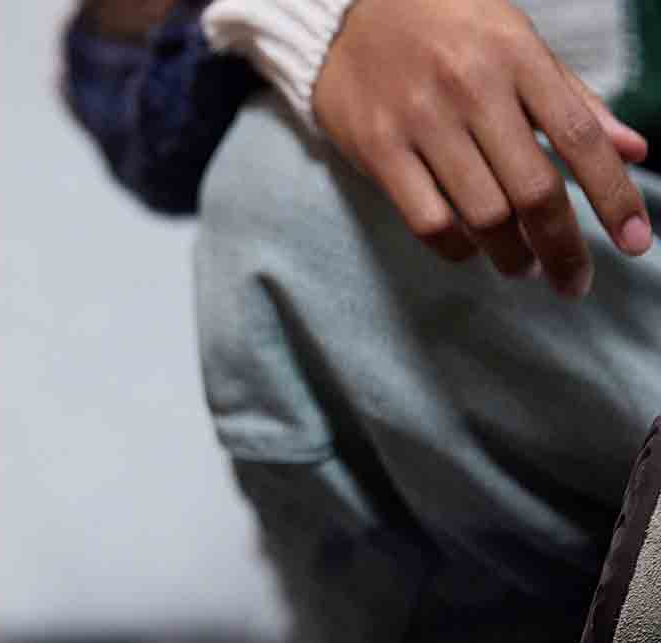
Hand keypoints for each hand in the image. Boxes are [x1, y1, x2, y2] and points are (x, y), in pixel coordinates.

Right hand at [313, 0, 651, 295]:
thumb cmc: (445, 29)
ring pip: (482, 215)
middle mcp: (470, 88)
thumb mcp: (515, 44)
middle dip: (562, 248)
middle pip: (533, 190)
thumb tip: (633, 150)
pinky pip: (427, 220)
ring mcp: (419, 121)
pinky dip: (457, 249)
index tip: (636, 244)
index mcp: (516, 56)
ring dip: (511, 255)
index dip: (615, 197)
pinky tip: (470, 250)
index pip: (580, 137)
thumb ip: (571, 99)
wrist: (348, 17)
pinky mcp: (377, 148)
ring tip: (521, 265)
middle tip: (572, 280)